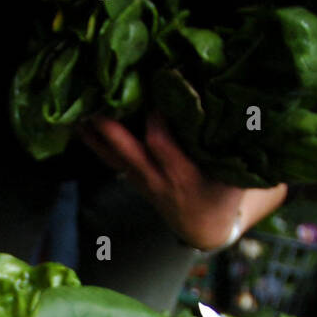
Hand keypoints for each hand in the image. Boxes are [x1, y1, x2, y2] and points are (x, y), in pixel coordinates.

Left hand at [79, 111, 287, 249]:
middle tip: (98, 95)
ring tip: (77, 104)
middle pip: (126, 151)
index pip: (161, 145)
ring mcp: (140, 181)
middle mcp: (156, 179)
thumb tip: (239, 103)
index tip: (155, 88)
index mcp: (183, 177)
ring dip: (94, 132)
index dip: (155, 119)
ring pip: (111, 156)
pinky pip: (109, 160)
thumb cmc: (224, 195)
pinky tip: (78, 122)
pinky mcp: (132, 179)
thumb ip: (232, 144)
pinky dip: (94, 142)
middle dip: (110, 126)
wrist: (203, 227)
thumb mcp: (236, 174)